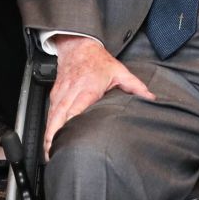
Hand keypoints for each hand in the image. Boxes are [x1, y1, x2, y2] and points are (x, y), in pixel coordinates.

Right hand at [44, 35, 153, 158]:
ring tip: (49, 152)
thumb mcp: (120, 71)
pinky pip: (50, 112)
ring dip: (48, 134)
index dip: (70, 125)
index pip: (75, 109)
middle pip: (58, 117)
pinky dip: (48, 126)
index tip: (68, 140)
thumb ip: (135, 86)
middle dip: (53, 136)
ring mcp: (61, 93)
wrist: (78, 45)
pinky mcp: (55, 94)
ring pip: (51, 116)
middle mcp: (71, 92)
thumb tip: (150, 98)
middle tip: (54, 154)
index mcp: (87, 89)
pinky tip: (49, 139)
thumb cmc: (97, 60)